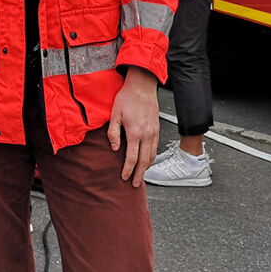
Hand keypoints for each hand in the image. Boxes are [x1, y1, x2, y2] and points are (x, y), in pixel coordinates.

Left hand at [108, 67, 160, 186]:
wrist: (142, 87)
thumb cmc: (127, 98)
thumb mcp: (114, 114)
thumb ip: (113, 133)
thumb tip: (114, 148)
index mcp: (135, 133)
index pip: (131, 158)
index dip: (128, 170)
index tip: (124, 177)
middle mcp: (146, 135)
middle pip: (144, 161)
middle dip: (139, 174)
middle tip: (136, 184)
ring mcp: (153, 132)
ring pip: (152, 156)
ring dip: (146, 168)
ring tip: (142, 175)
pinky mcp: (157, 129)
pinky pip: (156, 148)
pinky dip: (152, 157)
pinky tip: (147, 161)